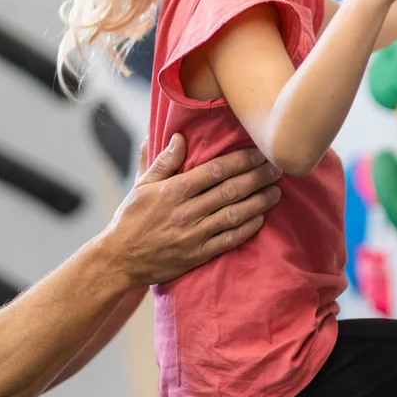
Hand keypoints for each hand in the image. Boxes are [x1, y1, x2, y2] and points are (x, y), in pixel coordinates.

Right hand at [102, 135, 283, 284]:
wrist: (118, 260)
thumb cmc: (129, 220)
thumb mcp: (141, 186)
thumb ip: (163, 161)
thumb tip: (179, 137)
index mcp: (173, 190)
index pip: (215, 170)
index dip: (241, 160)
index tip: (259, 153)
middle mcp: (186, 211)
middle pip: (230, 190)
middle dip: (257, 177)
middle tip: (277, 168)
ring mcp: (194, 234)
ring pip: (234, 214)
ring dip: (258, 202)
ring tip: (275, 192)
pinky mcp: (198, 254)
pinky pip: (228, 240)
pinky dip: (247, 229)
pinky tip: (260, 218)